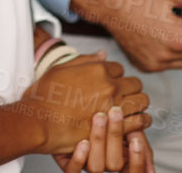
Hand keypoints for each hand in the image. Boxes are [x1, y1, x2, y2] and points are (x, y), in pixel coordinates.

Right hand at [23, 52, 149, 156]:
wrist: (39, 121)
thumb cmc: (44, 96)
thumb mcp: (60, 69)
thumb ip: (85, 60)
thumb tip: (103, 54)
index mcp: (97, 70)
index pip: (119, 68)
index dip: (114, 76)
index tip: (109, 84)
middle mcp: (109, 86)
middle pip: (135, 83)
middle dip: (130, 88)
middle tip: (122, 96)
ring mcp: (114, 107)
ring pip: (142, 101)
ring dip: (137, 103)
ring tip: (130, 109)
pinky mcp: (115, 127)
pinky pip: (141, 121)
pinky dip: (141, 120)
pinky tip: (135, 122)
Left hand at [55, 109, 156, 172]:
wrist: (72, 108)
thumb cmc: (105, 122)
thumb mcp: (126, 131)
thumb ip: (139, 143)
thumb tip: (152, 172)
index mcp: (119, 160)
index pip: (133, 171)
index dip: (137, 160)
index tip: (136, 139)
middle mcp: (103, 164)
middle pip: (114, 164)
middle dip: (115, 137)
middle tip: (116, 111)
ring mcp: (86, 164)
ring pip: (95, 166)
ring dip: (98, 140)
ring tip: (99, 116)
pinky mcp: (67, 163)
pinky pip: (72, 169)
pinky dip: (78, 158)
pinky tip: (82, 142)